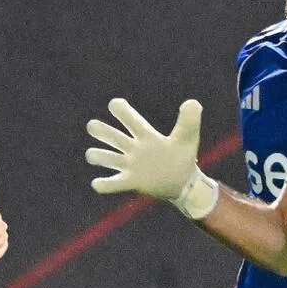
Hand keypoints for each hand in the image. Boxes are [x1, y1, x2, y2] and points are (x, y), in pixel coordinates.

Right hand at [86, 98, 217, 218]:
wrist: (184, 183)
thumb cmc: (183, 158)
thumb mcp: (188, 139)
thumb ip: (190, 121)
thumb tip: (193, 103)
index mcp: (146, 136)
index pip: (131, 120)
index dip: (121, 110)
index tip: (115, 105)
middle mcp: (134, 149)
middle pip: (112, 136)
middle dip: (100, 130)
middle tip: (93, 126)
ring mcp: (131, 166)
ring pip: (106, 158)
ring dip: (97, 156)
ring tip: (94, 155)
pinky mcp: (131, 182)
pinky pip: (113, 184)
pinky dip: (103, 184)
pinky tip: (98, 184)